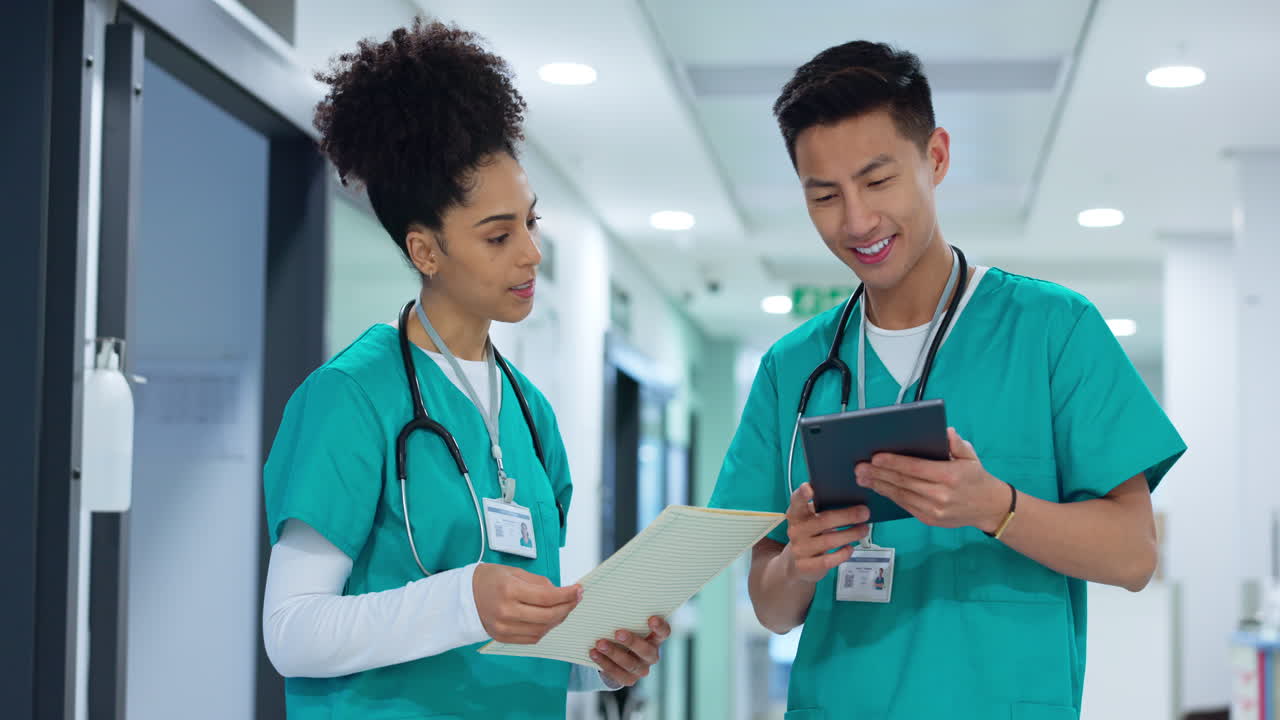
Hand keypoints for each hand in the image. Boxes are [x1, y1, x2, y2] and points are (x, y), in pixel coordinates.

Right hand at [472, 563, 581, 643]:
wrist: (465, 596)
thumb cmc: (491, 579)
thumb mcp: (515, 572)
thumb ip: (539, 582)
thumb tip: (561, 592)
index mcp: (509, 590)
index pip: (547, 596)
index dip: (567, 594)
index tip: (578, 590)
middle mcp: (506, 611)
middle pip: (548, 615)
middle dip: (567, 607)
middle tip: (576, 599)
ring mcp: (504, 628)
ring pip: (543, 629)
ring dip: (558, 619)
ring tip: (564, 608)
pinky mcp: (503, 638)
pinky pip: (532, 638)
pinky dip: (546, 629)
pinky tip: (550, 619)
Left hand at [590, 616, 670, 686]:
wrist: (613, 655)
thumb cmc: (621, 630)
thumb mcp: (625, 621)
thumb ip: (623, 610)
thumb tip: (598, 592)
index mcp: (655, 637)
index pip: (664, 632)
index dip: (660, 627)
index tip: (651, 618)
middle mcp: (651, 654)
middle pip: (647, 651)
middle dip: (633, 642)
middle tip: (618, 632)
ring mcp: (641, 668)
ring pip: (630, 664)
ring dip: (614, 653)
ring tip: (600, 643)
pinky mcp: (628, 679)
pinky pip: (617, 674)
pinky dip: (604, 663)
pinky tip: (594, 653)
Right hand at [782, 482, 871, 583]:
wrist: (796, 564)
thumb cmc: (811, 535)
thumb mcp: (812, 520)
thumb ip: (824, 511)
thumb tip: (855, 503)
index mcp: (796, 514)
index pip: (796, 502)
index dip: (802, 495)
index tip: (809, 488)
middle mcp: (795, 530)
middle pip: (822, 521)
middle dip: (846, 516)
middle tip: (864, 512)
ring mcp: (799, 549)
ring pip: (829, 541)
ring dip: (850, 534)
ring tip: (864, 529)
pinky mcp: (806, 566)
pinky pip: (828, 560)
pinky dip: (842, 554)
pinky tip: (850, 548)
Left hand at [855, 427, 1008, 530]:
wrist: (989, 507)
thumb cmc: (975, 477)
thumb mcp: (970, 455)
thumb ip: (956, 443)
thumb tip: (944, 431)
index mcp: (950, 476)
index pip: (915, 468)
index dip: (893, 463)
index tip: (875, 457)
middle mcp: (940, 495)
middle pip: (903, 482)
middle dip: (879, 474)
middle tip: (859, 467)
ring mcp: (934, 510)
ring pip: (900, 495)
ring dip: (879, 486)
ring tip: (862, 477)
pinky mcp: (929, 519)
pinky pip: (905, 506)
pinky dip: (890, 496)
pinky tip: (878, 487)